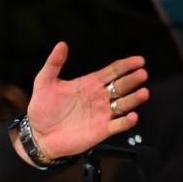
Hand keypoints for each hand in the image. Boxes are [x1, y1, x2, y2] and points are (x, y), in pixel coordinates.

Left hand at [22, 44, 147, 161]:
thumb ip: (53, 64)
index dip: (126, 65)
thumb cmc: (42, 110)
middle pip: (121, 86)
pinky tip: (132, 117)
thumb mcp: (44, 83)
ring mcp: (102, 114)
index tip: (139, 60)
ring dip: (134, 99)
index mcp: (90, 83)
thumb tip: (61, 45)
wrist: (38, 136)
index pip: (113, 71)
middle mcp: (99, 97)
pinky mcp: (101, 130)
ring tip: (143, 93)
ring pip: (124, 104)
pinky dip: (126, 122)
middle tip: (142, 74)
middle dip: (133, 79)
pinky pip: (118, 125)